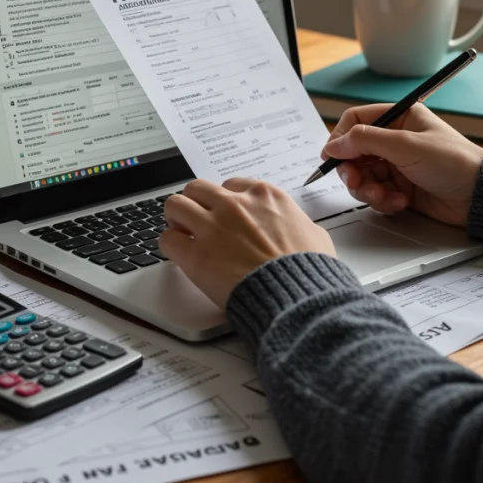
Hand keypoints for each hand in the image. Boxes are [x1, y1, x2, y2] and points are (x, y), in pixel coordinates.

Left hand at [161, 178, 334, 308]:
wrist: (297, 298)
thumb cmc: (308, 271)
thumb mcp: (315, 235)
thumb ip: (298, 224)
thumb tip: (300, 229)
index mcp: (264, 196)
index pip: (231, 185)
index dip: (225, 201)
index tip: (224, 214)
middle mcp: (235, 205)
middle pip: (197, 188)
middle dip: (195, 203)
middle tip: (196, 220)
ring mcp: (212, 228)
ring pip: (175, 204)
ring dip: (176, 219)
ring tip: (181, 233)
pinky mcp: (196, 255)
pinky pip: (167, 239)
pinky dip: (170, 245)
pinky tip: (179, 255)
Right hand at [322, 103, 482, 226]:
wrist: (478, 196)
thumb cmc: (454, 162)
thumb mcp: (405, 145)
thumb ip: (366, 140)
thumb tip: (335, 144)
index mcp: (400, 118)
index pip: (356, 121)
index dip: (341, 137)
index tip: (332, 156)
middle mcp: (396, 141)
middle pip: (355, 152)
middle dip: (353, 171)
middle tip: (356, 182)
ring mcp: (398, 166)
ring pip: (363, 177)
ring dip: (368, 189)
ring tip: (383, 195)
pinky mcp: (401, 189)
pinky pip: (377, 195)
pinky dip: (384, 201)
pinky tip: (401, 201)